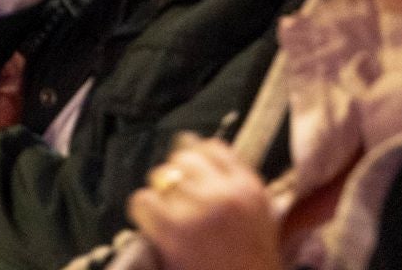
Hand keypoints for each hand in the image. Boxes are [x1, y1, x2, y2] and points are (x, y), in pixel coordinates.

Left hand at [129, 137, 279, 269]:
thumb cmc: (248, 262)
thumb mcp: (257, 216)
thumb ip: (231, 182)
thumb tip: (189, 144)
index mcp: (249, 189)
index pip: (213, 148)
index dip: (196, 157)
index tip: (190, 172)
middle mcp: (225, 193)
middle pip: (184, 158)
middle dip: (177, 177)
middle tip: (179, 202)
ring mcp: (198, 210)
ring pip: (161, 176)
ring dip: (161, 195)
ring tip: (170, 217)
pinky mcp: (173, 229)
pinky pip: (143, 200)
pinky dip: (144, 211)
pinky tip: (155, 225)